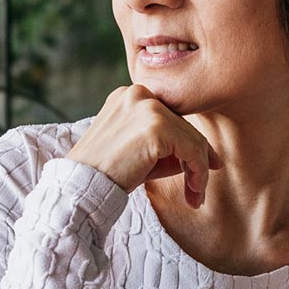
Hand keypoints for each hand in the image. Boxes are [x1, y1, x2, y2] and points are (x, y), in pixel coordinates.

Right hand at [66, 85, 222, 207]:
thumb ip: (166, 145)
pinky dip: (198, 173)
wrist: (81, 185)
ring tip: (195, 196)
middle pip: (184, 126)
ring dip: (200, 170)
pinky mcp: (156, 126)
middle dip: (197, 160)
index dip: (189, 144)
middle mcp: (139, 93)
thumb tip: (207, 157)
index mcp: (129, 96)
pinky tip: (193, 192)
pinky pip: (192, 150)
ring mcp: (148, 107)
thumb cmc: (106, 173)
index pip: (171, 118)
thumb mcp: (137, 150)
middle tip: (198, 190)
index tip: (204, 168)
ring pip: (193, 138)